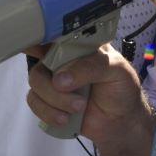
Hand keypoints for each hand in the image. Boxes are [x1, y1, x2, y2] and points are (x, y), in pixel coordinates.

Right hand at [26, 43, 155, 155]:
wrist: (122, 122)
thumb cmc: (122, 88)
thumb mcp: (116, 70)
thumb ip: (90, 68)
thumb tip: (59, 80)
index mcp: (78, 45)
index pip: (54, 33)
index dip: (39, 36)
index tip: (34, 46)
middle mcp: (62, 60)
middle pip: (39, 62)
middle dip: (52, 84)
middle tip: (74, 95)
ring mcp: (53, 80)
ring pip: (35, 83)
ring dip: (54, 100)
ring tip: (78, 108)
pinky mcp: (49, 101)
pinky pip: (34, 102)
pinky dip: (48, 112)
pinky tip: (65, 119)